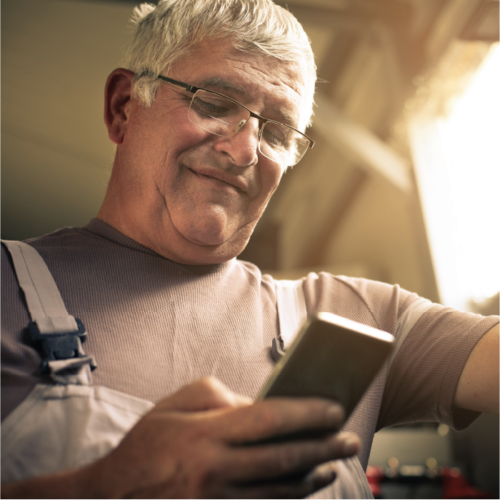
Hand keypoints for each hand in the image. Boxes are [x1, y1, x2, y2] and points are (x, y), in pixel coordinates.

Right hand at [84, 377, 359, 497]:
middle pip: (282, 458)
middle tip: (350, 438)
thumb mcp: (174, 403)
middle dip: (323, 447)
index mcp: (205, 434)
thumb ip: (217, 395)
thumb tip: (257, 403)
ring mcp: (219, 499)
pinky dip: (292, 496)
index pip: (268, 419)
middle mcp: (215, 469)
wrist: (114, 495)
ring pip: (279, 488)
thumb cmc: (147, 443)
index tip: (334, 407)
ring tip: (337, 461)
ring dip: (313, 475)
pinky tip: (308, 485)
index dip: (306, 413)